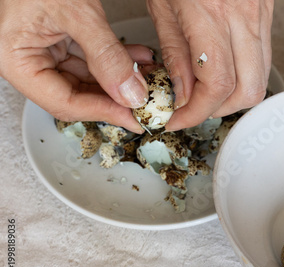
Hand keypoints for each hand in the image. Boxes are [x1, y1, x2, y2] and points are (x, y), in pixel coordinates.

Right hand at [0, 0, 153, 132]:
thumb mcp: (76, 12)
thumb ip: (106, 56)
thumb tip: (131, 94)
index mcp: (15, 60)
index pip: (64, 103)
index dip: (103, 113)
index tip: (135, 118)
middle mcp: (26, 58)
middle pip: (76, 94)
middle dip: (116, 97)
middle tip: (147, 102)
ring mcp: (42, 48)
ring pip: (87, 78)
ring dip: (120, 78)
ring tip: (149, 77)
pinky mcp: (57, 36)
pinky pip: (89, 57)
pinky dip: (115, 59)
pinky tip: (139, 58)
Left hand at [146, 0, 273, 130]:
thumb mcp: (162, 6)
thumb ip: (174, 53)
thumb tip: (183, 96)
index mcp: (210, 13)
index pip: (217, 85)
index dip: (197, 112)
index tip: (179, 118)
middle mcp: (244, 16)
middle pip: (247, 90)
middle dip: (219, 109)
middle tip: (195, 108)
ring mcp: (261, 15)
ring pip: (261, 78)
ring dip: (234, 94)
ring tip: (207, 89)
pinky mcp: (267, 13)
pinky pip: (263, 58)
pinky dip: (244, 73)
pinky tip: (222, 67)